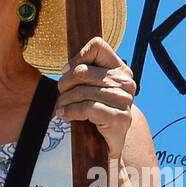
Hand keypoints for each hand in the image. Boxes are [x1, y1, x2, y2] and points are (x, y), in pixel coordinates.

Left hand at [55, 36, 136, 161]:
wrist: (109, 140)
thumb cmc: (97, 107)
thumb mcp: (93, 85)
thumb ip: (84, 70)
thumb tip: (65, 68)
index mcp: (120, 68)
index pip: (98, 46)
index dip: (78, 56)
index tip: (67, 71)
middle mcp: (126, 82)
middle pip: (83, 71)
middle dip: (65, 83)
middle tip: (60, 93)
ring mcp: (125, 100)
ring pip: (83, 91)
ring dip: (65, 100)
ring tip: (60, 106)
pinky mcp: (120, 118)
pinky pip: (87, 108)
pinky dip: (71, 111)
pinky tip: (64, 115)